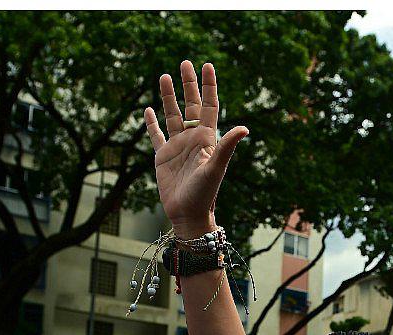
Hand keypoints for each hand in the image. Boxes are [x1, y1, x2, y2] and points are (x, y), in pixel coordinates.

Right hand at [144, 60, 248, 237]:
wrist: (188, 214)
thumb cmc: (205, 193)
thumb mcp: (216, 167)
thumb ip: (227, 146)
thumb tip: (245, 128)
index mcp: (207, 138)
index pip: (208, 105)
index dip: (208, 86)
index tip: (207, 65)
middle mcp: (192, 138)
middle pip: (190, 105)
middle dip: (188, 84)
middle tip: (185, 62)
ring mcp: (177, 146)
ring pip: (172, 115)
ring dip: (168, 97)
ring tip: (163, 76)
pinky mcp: (163, 157)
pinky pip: (156, 135)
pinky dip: (151, 123)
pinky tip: (147, 110)